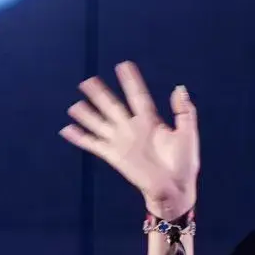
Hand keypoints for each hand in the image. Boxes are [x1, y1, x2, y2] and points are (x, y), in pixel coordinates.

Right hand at [61, 61, 197, 218]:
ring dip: (87, 114)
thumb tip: (179, 88)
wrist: (175, 188)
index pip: (137, 96)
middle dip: (100, 94)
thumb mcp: (187, 133)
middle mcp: (133, 128)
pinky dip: (80, 138)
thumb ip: (184, 111)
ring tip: (74, 105)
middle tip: (88, 81)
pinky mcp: (114, 156)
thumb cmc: (184, 163)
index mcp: (151, 121)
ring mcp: (122, 142)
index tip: (123, 65)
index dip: (130, 81)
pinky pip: (93, 144)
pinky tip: (67, 129)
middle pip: (112, 106)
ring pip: (99, 122)